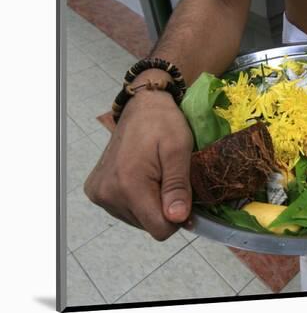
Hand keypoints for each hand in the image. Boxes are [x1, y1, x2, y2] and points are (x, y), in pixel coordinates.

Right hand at [84, 69, 193, 240]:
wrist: (141, 106)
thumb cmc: (164, 123)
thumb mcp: (179, 150)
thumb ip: (178, 186)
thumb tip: (177, 218)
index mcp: (129, 185)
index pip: (159, 229)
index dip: (178, 218)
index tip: (184, 197)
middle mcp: (108, 194)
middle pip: (148, 226)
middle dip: (164, 208)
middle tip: (168, 179)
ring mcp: (99, 193)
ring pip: (138, 220)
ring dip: (151, 204)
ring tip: (155, 176)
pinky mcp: (95, 190)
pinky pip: (125, 211)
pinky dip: (138, 200)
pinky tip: (141, 178)